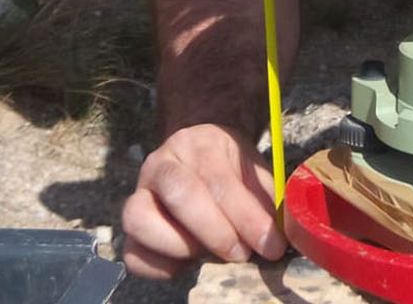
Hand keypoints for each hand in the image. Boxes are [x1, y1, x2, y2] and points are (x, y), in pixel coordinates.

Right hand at [120, 123, 285, 278]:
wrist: (199, 156)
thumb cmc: (231, 169)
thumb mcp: (252, 171)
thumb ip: (265, 198)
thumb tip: (280, 235)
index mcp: (196, 144)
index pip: (219, 180)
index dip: (247, 216)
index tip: (271, 244)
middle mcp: (160, 164)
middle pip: (180, 194)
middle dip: (217, 232)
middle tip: (242, 253)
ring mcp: (138, 194)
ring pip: (139, 219)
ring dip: (180, 246)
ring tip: (208, 254)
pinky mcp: (132, 228)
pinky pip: (132, 253)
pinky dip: (158, 267)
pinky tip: (187, 265)